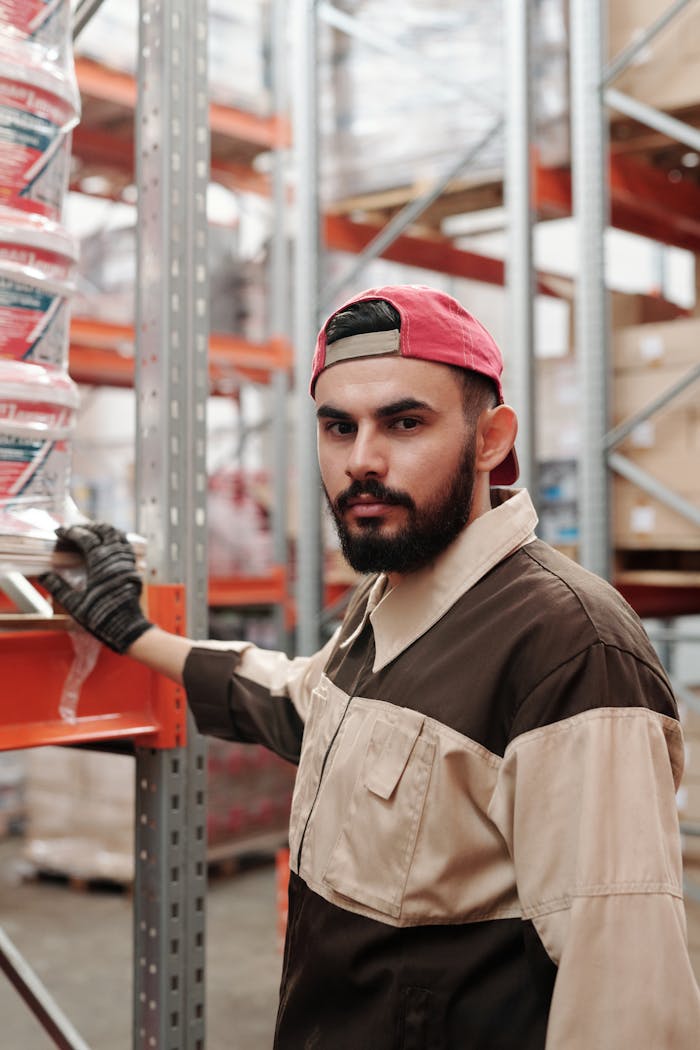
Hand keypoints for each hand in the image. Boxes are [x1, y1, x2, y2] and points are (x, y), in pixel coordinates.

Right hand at [39, 522, 152, 653]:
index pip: (85, 537)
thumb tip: (43, 574)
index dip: (70, 532)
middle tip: (72, 530)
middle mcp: (116, 557)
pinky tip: (106, 545)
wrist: (127, 627)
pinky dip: (115, 539)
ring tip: (88, 533)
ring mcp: (126, 561)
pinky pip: (125, 545)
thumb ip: (57, 587)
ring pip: (117, 535)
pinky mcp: (132, 567)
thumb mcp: (74, 603)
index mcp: (101, 561)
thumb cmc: (100, 616)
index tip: (58, 531)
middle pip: (103, 530)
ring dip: (102, 530)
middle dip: (86, 527)